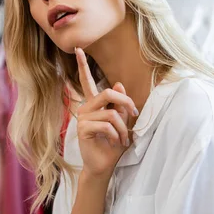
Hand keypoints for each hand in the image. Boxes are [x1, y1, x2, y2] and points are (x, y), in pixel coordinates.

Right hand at [74, 48, 137, 178]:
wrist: (104, 165)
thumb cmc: (114, 143)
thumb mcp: (123, 122)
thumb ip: (120, 105)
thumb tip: (119, 84)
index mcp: (94, 103)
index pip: (87, 81)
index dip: (82, 65)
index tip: (78, 49)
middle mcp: (86, 108)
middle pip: (108, 93)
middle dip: (126, 102)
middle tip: (134, 114)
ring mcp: (83, 118)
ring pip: (111, 113)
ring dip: (123, 128)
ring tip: (123, 139)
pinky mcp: (83, 129)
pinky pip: (107, 126)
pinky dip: (116, 135)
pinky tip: (114, 142)